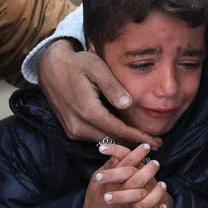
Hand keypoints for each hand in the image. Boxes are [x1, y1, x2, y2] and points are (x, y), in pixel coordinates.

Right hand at [38, 39, 159, 148]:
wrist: (51, 67)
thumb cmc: (77, 64)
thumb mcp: (96, 67)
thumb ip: (112, 87)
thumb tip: (128, 104)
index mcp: (87, 110)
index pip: (118, 130)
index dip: (138, 137)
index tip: (156, 142)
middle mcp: (78, 125)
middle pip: (112, 139)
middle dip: (134, 143)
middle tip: (156, 143)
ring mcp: (72, 130)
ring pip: (103, 141)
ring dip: (122, 142)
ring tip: (142, 140)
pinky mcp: (70, 130)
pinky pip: (93, 138)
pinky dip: (109, 138)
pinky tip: (123, 134)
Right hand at [81, 143, 171, 207]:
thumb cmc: (95, 195)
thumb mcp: (96, 178)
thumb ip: (109, 166)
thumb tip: (119, 151)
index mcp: (110, 184)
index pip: (125, 165)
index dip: (136, 154)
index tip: (145, 147)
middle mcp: (119, 196)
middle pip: (138, 181)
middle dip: (149, 170)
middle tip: (155, 163)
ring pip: (146, 203)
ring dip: (157, 193)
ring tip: (162, 184)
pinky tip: (163, 206)